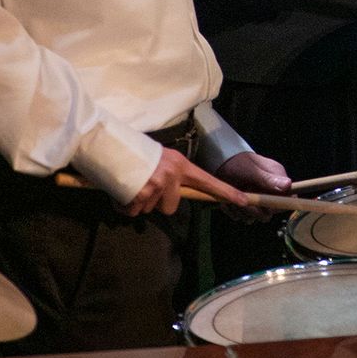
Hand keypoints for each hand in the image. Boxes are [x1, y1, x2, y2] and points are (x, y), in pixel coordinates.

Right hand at [123, 147, 250, 217]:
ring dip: (138, 202)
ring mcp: (156, 187)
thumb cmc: (135, 151)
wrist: (111, 144)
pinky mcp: (139, 197)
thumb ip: (171, 176)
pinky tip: (121, 191)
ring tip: (131, 183)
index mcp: (180, 165)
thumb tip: (169, 199)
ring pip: (150, 210)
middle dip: (157, 202)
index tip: (245, 201)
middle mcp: (171, 177)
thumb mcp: (160, 159)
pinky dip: (124, 207)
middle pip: (171, 207)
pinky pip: (132, 213)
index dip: (226, 192)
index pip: (207, 181)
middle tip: (144, 184)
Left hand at [213, 149, 291, 219]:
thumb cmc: (238, 162)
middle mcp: (270, 191)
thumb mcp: (252, 171)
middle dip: (254, 211)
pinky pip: (242, 217)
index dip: (277, 206)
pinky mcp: (246, 205)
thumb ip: (269, 180)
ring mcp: (258, 199)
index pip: (287, 199)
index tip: (264, 204)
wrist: (221, 161)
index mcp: (277, 180)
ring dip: (242, 212)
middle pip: (269, 213)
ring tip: (233, 200)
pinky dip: (234, 212)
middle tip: (243, 200)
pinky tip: (228, 202)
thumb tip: (289, 185)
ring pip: (255, 217)